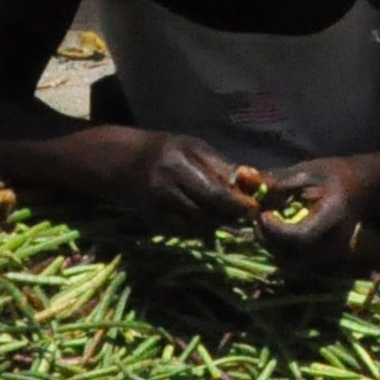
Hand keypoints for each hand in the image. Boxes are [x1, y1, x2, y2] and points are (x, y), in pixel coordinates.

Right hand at [117, 131, 264, 231]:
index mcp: (182, 156)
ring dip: (215, 221)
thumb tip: (254, 184)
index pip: (217, 186)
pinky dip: (197, 228)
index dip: (239, 200)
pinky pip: (184, 231)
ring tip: (221, 213)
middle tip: (246, 215)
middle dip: (231, 214)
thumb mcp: (194, 147)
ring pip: (198, 222)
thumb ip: (220, 166)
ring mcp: (157, 202)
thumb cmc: (168, 151)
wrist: (125, 160)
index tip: (255, 207)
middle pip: (208, 207)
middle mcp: (167, 179)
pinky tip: (198, 218)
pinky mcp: (151, 220)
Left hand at [253, 158, 365, 255]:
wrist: (362, 189)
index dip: (275, 229)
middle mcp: (333, 242)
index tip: (262, 212)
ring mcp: (329, 254)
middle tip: (258, 216)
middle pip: (290, 256)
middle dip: (267, 238)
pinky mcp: (322, 258)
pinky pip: (293, 261)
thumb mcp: (308, 171)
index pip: (300, 235)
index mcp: (333, 217)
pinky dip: (279, 248)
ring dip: (270, 245)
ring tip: (265, 223)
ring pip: (289, 263)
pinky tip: (275, 230)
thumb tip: (242, 175)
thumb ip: (277, 179)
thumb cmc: (336, 175)